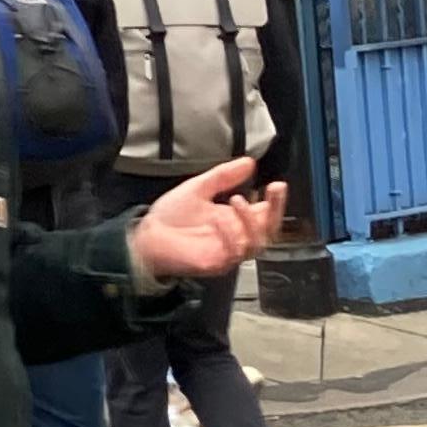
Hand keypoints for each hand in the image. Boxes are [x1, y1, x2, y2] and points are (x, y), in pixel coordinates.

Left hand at [133, 158, 288, 281]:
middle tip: (274, 190)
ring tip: (237, 199)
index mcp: (235, 219)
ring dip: (250, 221)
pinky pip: (232, 253)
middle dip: (276, 210)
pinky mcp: (216, 263)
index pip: (266, 213)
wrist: (148, 235)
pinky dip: (229, 235)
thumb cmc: (173, 215)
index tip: (278, 184)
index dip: (276, 201)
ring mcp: (228, 252)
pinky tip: (219, 219)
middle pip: (269, 230)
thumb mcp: (198, 188)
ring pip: (256, 244)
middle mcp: (237, 236)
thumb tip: (249, 162)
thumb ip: (223, 176)